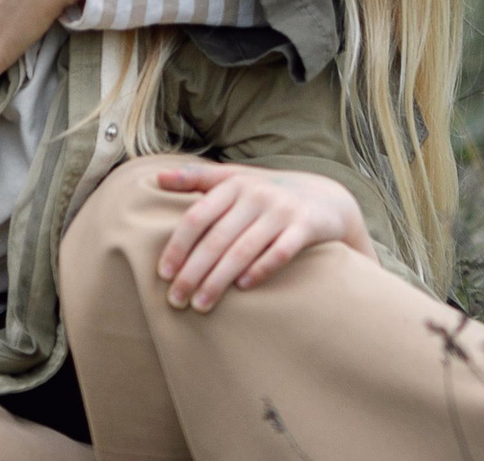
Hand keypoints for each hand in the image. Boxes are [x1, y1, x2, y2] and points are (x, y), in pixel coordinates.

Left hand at [152, 163, 374, 312]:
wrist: (326, 198)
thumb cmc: (268, 193)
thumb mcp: (236, 179)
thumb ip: (198, 179)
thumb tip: (157, 177)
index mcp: (234, 183)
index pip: (197, 216)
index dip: (178, 245)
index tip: (163, 273)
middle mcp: (256, 194)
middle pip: (216, 238)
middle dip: (193, 272)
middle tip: (176, 300)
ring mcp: (282, 209)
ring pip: (243, 249)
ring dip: (219, 280)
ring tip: (201, 305)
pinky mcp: (305, 226)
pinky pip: (280, 251)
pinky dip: (260, 269)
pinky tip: (243, 289)